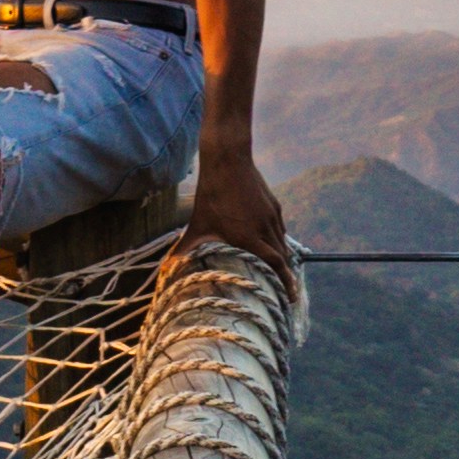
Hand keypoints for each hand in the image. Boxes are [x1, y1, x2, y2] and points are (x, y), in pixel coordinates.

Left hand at [187, 145, 295, 283]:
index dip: (285, 282)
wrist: (228, 161)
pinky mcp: (274, 205)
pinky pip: (280, 228)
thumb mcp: (198, 223)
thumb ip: (187, 246)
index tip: (290, 296)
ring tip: (279, 269)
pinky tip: (270, 241)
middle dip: (285, 274)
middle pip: (283, 257)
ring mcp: (272, 216)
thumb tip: (168, 264)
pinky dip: (278, 239)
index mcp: (249, 237)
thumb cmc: (211, 194)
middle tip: (284, 289)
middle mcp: (265, 229)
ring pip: (283, 242)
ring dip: (282, 257)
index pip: (275, 264)